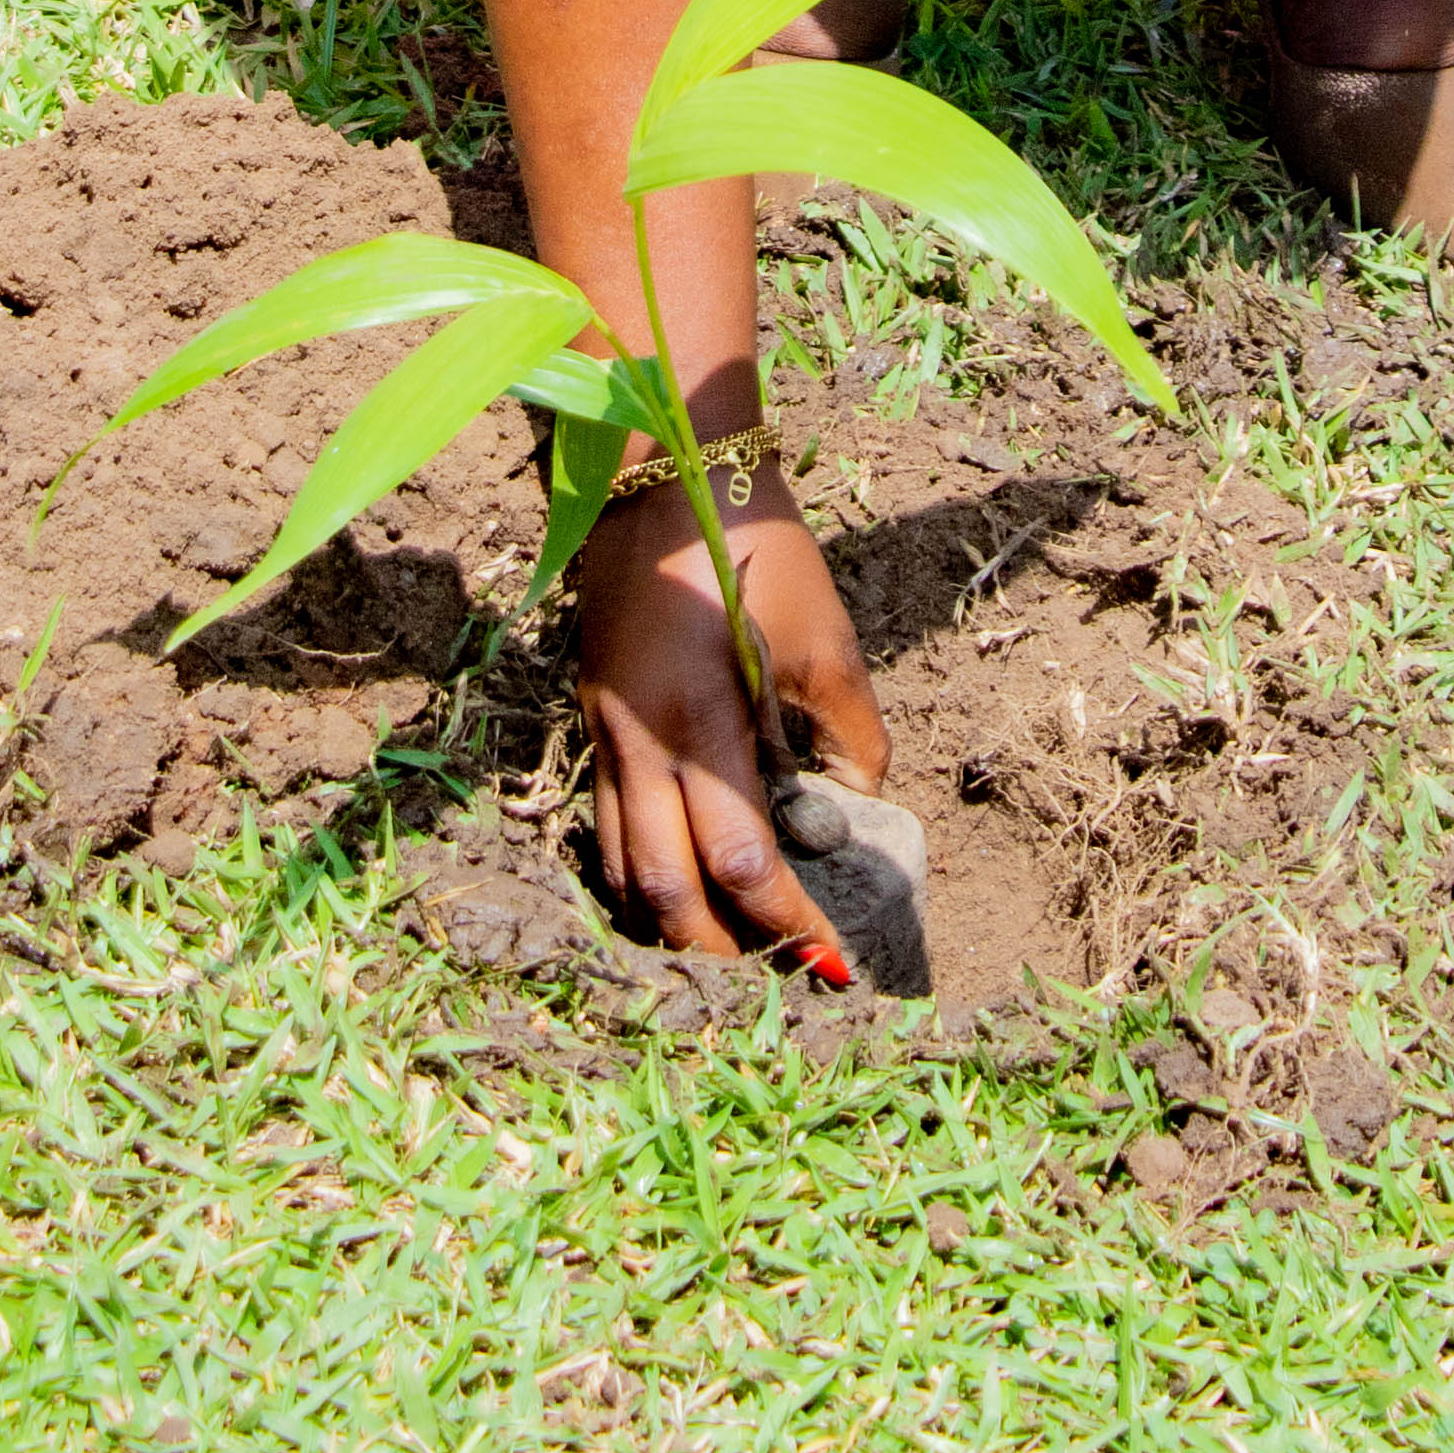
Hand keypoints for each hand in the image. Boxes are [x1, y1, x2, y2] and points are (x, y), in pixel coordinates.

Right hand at [575, 457, 888, 967]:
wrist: (664, 471)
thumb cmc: (755, 548)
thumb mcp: (825, 637)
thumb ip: (852, 732)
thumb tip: (860, 805)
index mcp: (700, 721)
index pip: (741, 862)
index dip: (788, 922)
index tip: (833, 961)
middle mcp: (638, 743)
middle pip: (666, 895)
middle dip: (724, 955)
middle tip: (780, 981)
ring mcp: (605, 734)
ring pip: (622, 872)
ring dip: (675, 927)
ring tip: (731, 958)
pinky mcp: (593, 721)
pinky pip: (608, 828)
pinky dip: (642, 878)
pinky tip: (682, 892)